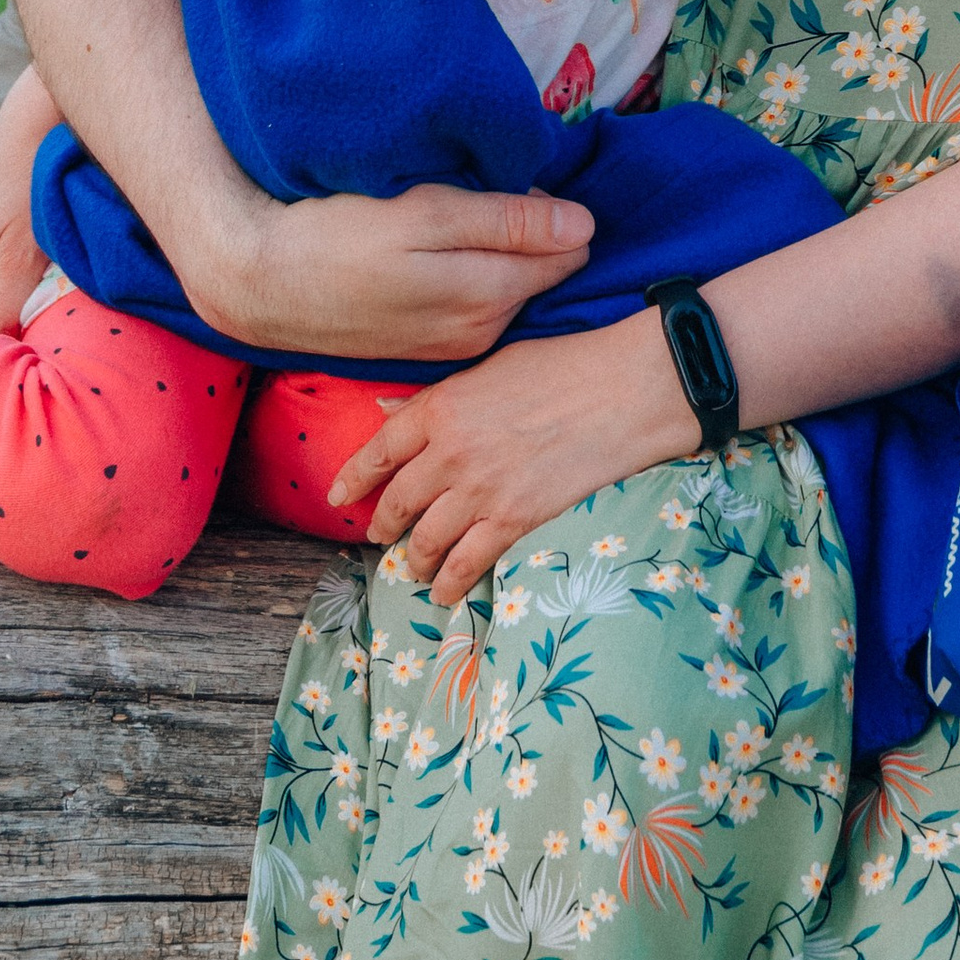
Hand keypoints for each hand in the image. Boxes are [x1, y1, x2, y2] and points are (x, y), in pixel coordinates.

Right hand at [0, 66, 55, 330]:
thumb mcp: (20, 258)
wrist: (29, 142)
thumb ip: (4, 308)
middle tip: (64, 337)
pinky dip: (25, 299)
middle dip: (24, 340)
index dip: (22, 355)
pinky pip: (1, 298)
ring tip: (60, 311)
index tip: (56, 356)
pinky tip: (49, 290)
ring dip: (26, 320)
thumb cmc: (27, 199)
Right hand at [220, 183, 596, 364]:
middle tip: (487, 191)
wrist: (262, 285)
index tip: (525, 180)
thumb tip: (586, 225)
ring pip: (508, 289)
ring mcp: (455, 346)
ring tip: (455, 222)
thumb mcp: (425, 213)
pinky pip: (476, 307)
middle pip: (541, 272)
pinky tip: (436, 258)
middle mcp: (484, 330)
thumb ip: (509, 220)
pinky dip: (471, 278)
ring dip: (499, 256)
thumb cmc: (339, 236)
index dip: (556, 209)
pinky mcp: (428, 348)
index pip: (569, 251)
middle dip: (533, 235)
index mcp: (491, 294)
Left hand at [330, 315, 691, 612]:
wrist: (621, 391)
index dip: (353, 476)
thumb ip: (436, 396)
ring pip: (427, 539)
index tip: (338, 496)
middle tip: (379, 536)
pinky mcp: (513, 519)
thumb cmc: (562, 366)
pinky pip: (467, 563)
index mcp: (441, 407)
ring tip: (413, 569)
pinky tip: (443, 593)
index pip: (379, 449)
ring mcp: (480, 489)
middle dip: (383, 525)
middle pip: (399, 500)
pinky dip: (450, 583)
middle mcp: (450, 452)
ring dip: (414, 560)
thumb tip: (386, 407)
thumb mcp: (490, 367)